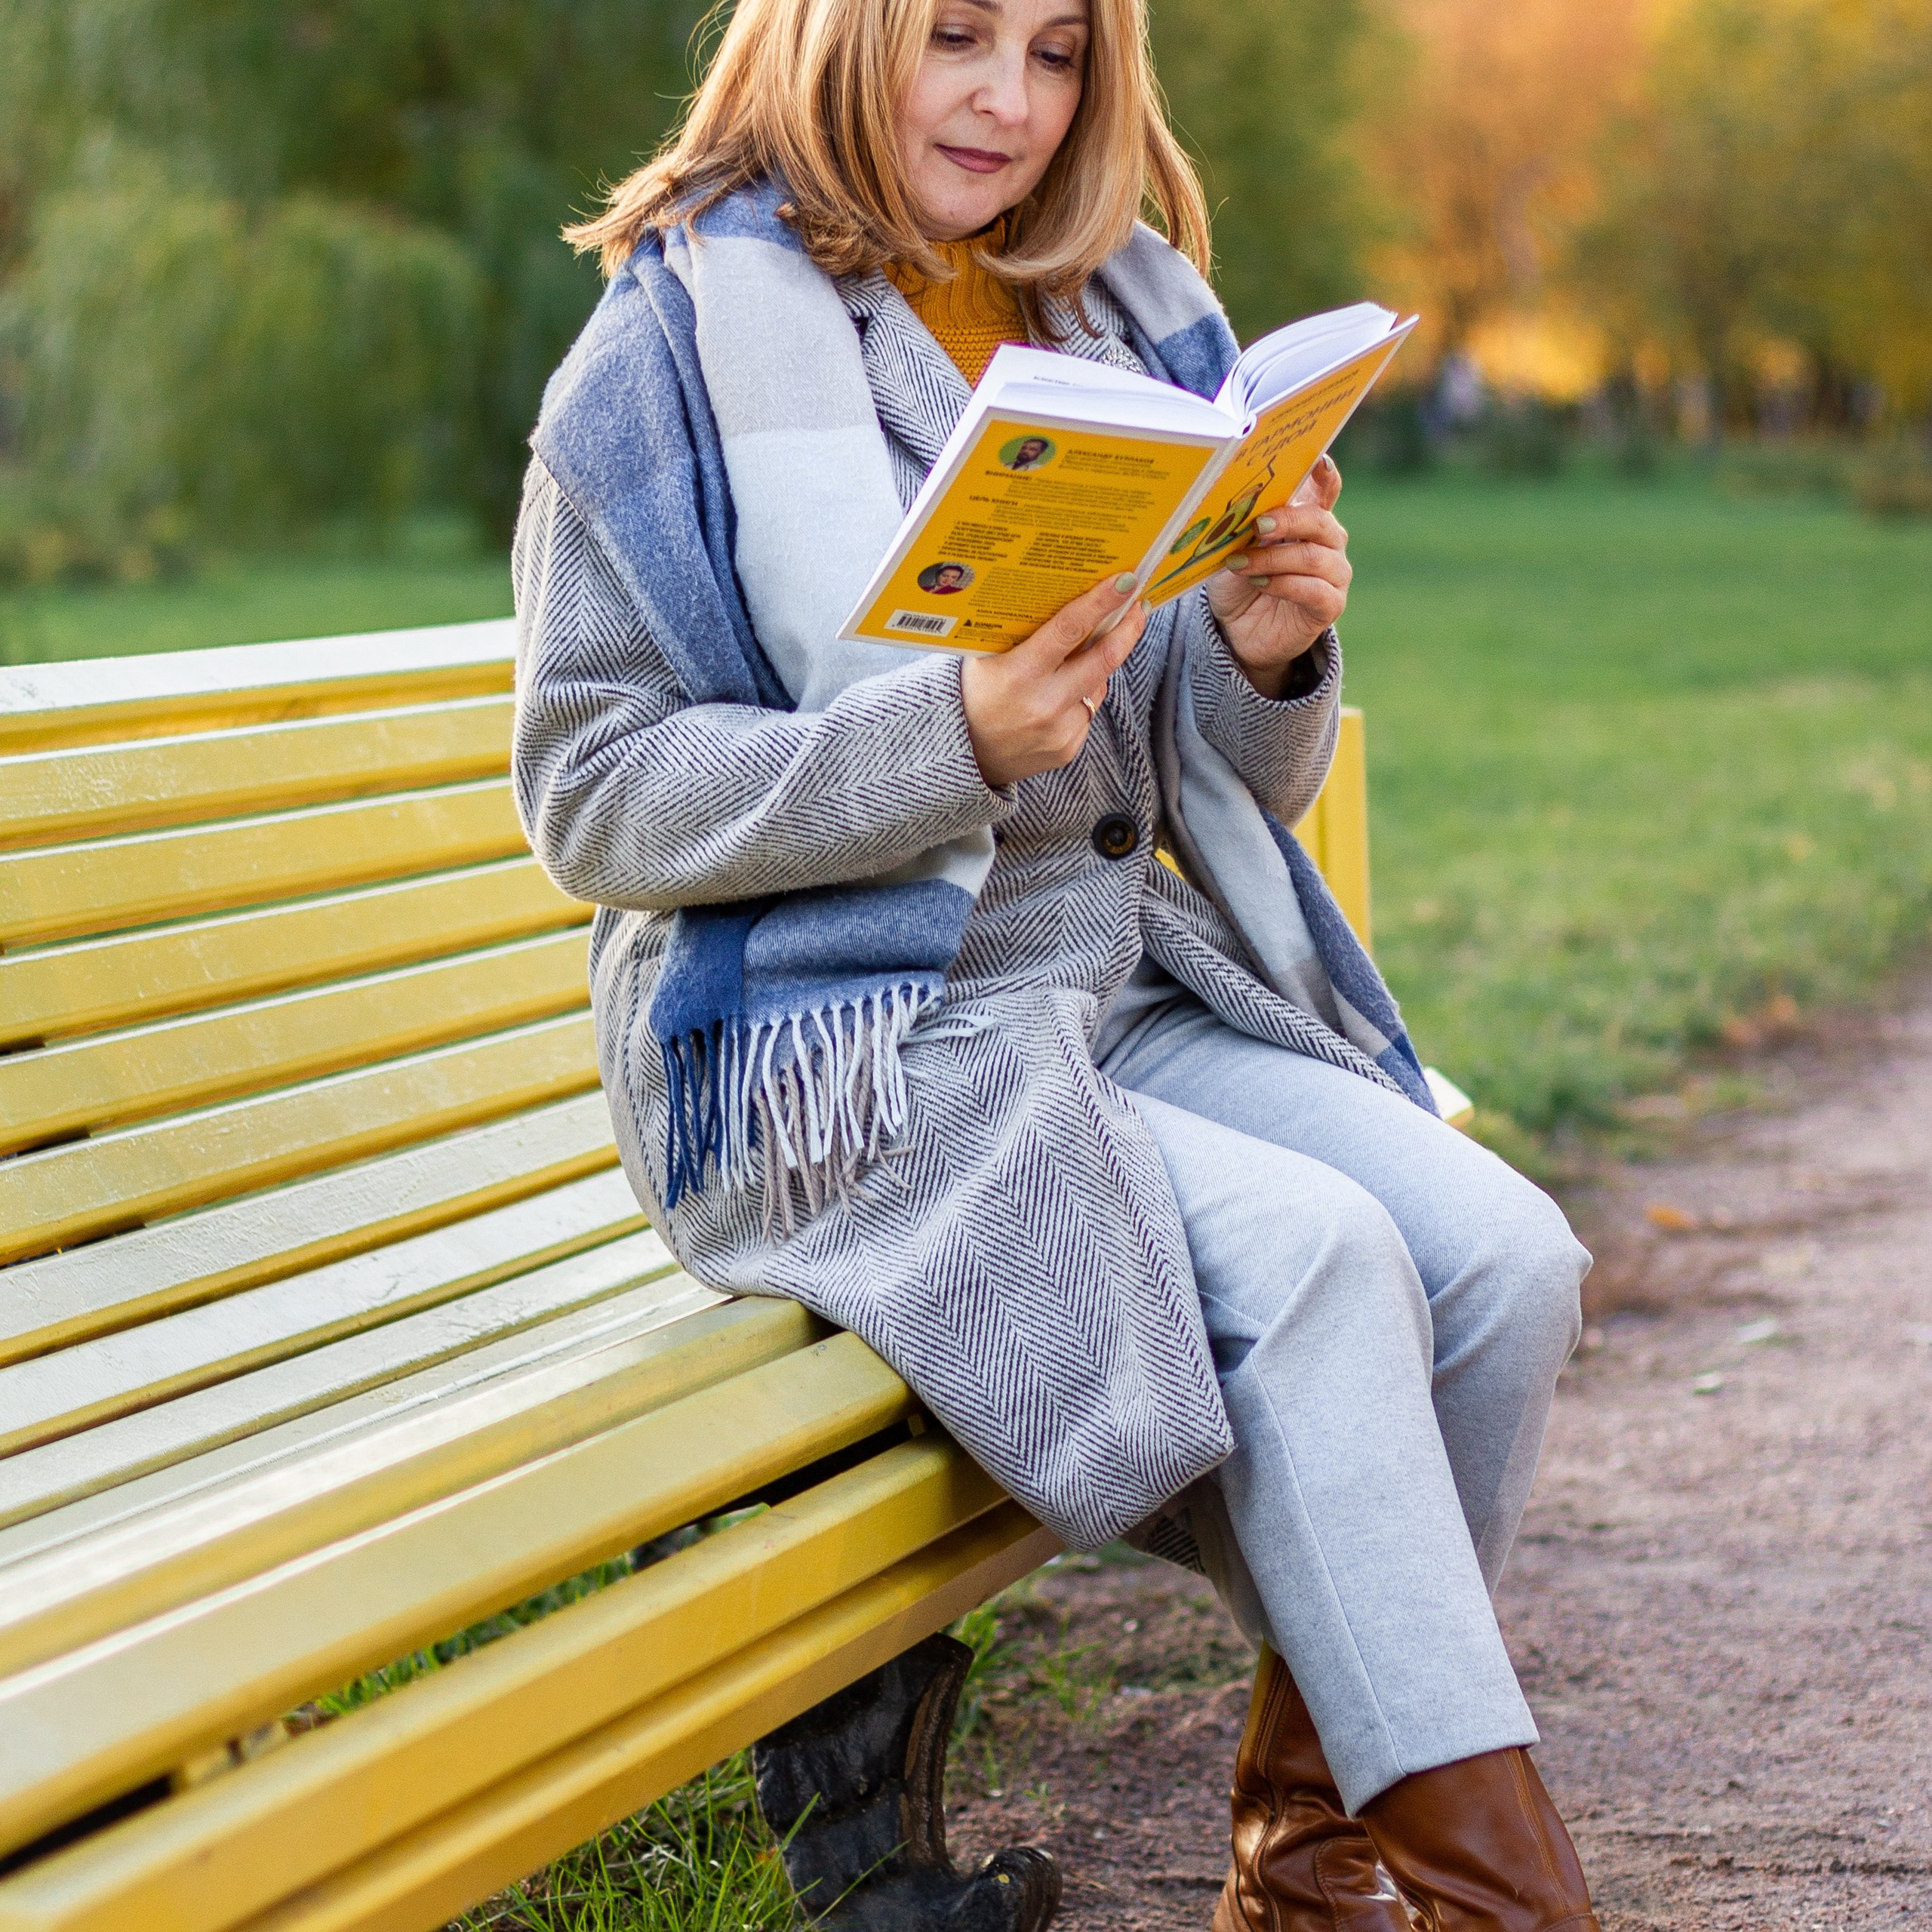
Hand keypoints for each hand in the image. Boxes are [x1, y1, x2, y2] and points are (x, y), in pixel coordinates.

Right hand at [960, 574, 1147, 788]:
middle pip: (1103, 658)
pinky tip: (1058, 697)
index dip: (1101, 603)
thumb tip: (1072, 597)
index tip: (1126, 582)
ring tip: (1076, 659)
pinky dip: (1080, 697)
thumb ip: (1024, 633)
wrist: (961, 753)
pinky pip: (1087, 711)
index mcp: (1018, 674)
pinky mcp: (1068, 748)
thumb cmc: (972, 693)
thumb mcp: (986, 656)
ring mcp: (1059, 731)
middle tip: (1136, 608)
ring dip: (1095, 666)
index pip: (1069, 630)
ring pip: (1097, 684)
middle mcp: (1043, 704)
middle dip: (1126, 629)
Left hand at [1204, 455, 1349, 699]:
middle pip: (1319, 521)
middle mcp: (1329, 543)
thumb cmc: (1239, 581)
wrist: (1238, 630)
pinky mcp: (1330, 605)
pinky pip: (1315, 590)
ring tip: (1240, 563)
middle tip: (1257, 525)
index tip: (1318, 459)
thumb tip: (1242, 507)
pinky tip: (1260, 584)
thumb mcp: (1237, 548)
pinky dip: (1284, 584)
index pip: (1326, 490)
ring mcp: (1334, 574)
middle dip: (1287, 520)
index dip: (1325, 475)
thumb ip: (1247, 527)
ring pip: (1314, 557)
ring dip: (1273, 559)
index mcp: (1308, 519)